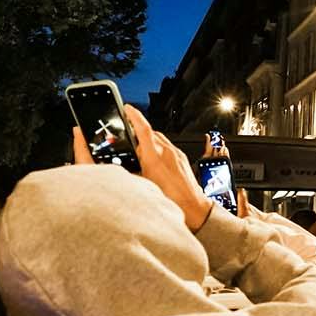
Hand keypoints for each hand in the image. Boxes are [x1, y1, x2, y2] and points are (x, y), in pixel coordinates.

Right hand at [125, 104, 210, 231]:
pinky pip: (167, 147)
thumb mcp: (143, 186)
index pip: (143, 128)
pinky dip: (158, 149)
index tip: (127, 108)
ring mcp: (176, 153)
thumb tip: (123, 166)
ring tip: (140, 152)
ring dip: (149, 141)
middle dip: (139, 132)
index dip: (134, 116)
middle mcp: (167, 151)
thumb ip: (132, 172)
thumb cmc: (169, 200)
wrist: (193, 207)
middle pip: (150, 133)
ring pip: (159, 139)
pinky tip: (154, 161)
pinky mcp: (182, 158)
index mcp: (154, 156)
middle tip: (129, 136)